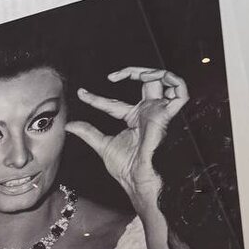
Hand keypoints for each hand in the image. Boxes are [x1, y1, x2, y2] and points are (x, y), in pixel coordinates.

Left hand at [66, 67, 189, 211]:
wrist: (136, 177)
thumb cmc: (125, 167)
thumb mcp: (101, 144)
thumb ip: (87, 132)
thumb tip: (68, 125)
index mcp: (133, 119)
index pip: (113, 103)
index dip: (96, 98)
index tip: (80, 94)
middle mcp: (147, 113)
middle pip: (146, 81)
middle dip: (132, 71)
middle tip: (112, 76)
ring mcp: (158, 113)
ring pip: (165, 80)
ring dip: (151, 72)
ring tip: (134, 74)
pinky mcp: (166, 116)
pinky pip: (181, 93)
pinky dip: (173, 80)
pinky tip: (154, 78)